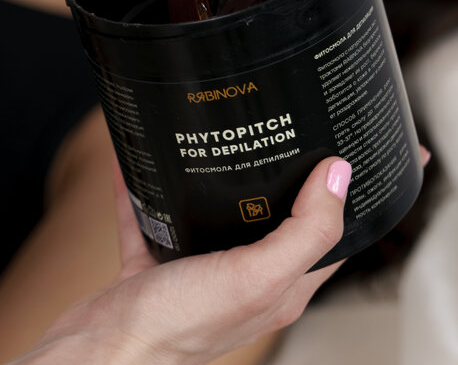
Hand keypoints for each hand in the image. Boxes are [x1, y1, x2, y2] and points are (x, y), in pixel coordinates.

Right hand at [14, 157, 351, 364]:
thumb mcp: (257, 276)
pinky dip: (148, 187)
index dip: (338, 198)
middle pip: (269, 219)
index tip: (338, 153)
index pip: (325, 238)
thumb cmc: (177, 329)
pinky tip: (142, 158)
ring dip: (212, 179)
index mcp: (277, 287)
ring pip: (211, 215)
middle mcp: (241, 280)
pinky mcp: (152, 266)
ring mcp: (196, 273)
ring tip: (217, 138)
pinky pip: (153, 216)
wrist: (100, 354)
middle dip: (275, 177)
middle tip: (279, 133)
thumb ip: (305, 230)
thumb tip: (338, 175)